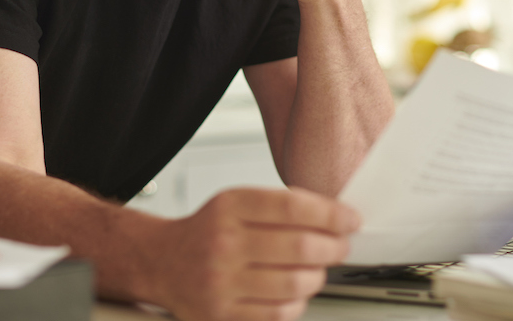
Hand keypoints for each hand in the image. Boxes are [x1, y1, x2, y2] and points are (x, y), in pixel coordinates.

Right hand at [143, 187, 358, 320]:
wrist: (163, 263)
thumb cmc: (207, 232)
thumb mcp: (236, 203)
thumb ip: (280, 206)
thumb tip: (334, 217)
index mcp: (230, 208)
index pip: (293, 207)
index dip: (332, 214)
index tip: (350, 219)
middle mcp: (224, 244)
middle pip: (301, 247)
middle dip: (334, 247)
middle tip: (340, 246)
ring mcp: (222, 283)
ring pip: (296, 283)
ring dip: (319, 276)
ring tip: (318, 269)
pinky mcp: (223, 315)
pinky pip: (279, 313)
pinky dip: (298, 302)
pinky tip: (296, 291)